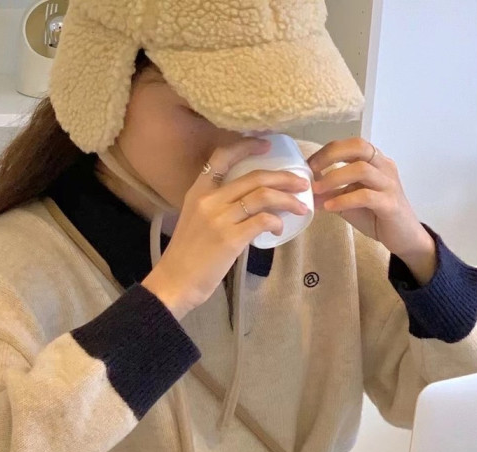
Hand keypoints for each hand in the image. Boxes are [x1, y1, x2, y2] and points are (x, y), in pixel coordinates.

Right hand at [142, 138, 310, 319]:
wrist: (175, 282)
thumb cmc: (186, 255)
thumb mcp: (195, 220)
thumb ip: (216, 207)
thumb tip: (248, 203)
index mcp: (197, 192)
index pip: (222, 157)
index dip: (246, 146)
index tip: (267, 145)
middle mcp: (209, 200)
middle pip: (254, 177)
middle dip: (284, 177)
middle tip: (301, 182)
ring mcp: (220, 219)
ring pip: (263, 196)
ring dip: (288, 199)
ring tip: (301, 206)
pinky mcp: (230, 239)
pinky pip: (263, 221)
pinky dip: (277, 222)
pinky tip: (279, 228)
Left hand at [307, 138, 436, 283]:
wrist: (404, 238)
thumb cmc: (377, 217)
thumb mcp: (350, 203)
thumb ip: (332, 194)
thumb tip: (308, 192)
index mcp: (376, 162)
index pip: (352, 145)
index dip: (328, 151)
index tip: (309, 164)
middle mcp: (384, 167)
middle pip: (359, 147)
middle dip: (331, 156)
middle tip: (312, 170)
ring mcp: (389, 184)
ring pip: (361, 169)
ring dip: (334, 178)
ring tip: (316, 190)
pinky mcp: (390, 204)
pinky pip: (365, 196)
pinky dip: (344, 199)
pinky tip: (329, 207)